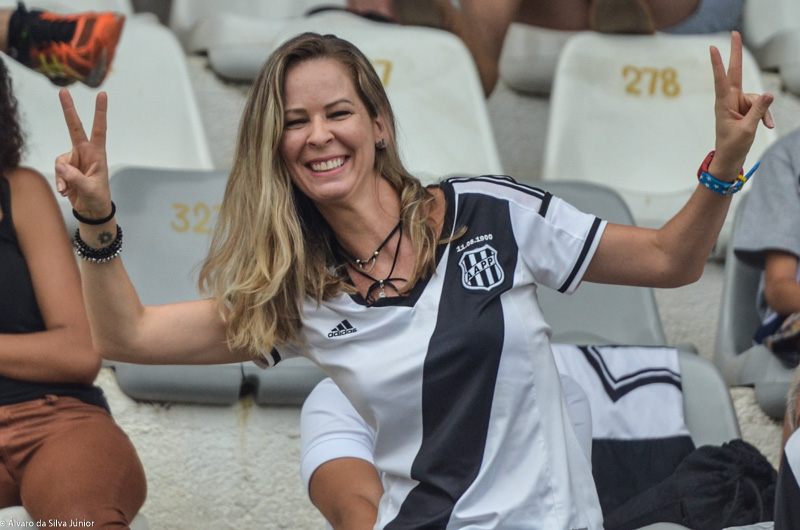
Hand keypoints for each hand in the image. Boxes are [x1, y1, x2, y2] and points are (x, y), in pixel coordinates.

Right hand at [55, 89, 112, 218]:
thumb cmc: (98, 197)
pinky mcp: (66, 169)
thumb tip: (61, 166)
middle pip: (75, 128)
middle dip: (68, 110)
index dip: (100, 112)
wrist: (92, 210)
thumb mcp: (90, 189)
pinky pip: (58, 171)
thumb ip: (75, 177)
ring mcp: (74, 160)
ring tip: (69, 189)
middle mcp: (85, 153)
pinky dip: (60, 182)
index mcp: (98, 154)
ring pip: (60, 160)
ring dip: (63, 176)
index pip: (99, 129)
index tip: (102, 94)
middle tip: (63, 91)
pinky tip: (66, 191)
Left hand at [709, 31, 773, 179]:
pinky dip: (765, 116)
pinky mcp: (746, 108)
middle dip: (736, 53)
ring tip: (763, 126)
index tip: (712, 48)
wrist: (730, 159)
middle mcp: (729, 100)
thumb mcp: (747, 129)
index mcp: (722, 104)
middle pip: (735, 72)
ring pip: (757, 98)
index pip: (721, 80)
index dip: (718, 64)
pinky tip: (767, 126)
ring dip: (763, 112)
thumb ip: (758, 111)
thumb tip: (768, 94)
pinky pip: (760, 106)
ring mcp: (738, 103)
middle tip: (735, 32)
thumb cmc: (733, 146)